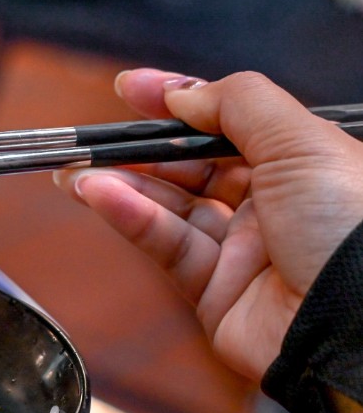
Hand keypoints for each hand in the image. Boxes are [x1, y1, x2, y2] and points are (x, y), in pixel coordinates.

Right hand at [54, 69, 362, 380]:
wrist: (353, 323)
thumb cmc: (350, 227)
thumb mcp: (300, 142)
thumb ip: (237, 105)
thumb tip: (181, 92)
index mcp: (302, 163)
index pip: (229, 124)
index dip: (180, 105)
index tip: (132, 89)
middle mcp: (273, 205)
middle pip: (192, 169)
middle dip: (142, 151)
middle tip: (93, 139)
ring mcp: (243, 252)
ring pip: (172, 210)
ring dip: (124, 186)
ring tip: (78, 172)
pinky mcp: (215, 294)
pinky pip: (168, 247)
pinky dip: (132, 219)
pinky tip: (101, 196)